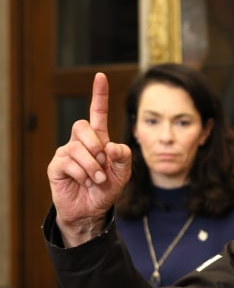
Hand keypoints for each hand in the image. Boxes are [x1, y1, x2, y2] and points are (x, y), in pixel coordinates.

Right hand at [47, 72, 131, 246]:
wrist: (92, 210)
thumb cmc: (106, 189)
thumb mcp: (123, 174)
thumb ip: (123, 157)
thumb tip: (111, 145)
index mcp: (99, 140)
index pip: (97, 112)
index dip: (99, 95)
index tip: (101, 76)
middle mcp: (80, 142)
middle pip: (83, 126)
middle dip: (95, 144)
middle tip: (102, 163)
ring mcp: (66, 153)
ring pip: (77, 148)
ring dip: (92, 167)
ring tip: (96, 180)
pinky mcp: (56, 166)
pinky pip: (69, 162)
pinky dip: (81, 174)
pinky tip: (84, 182)